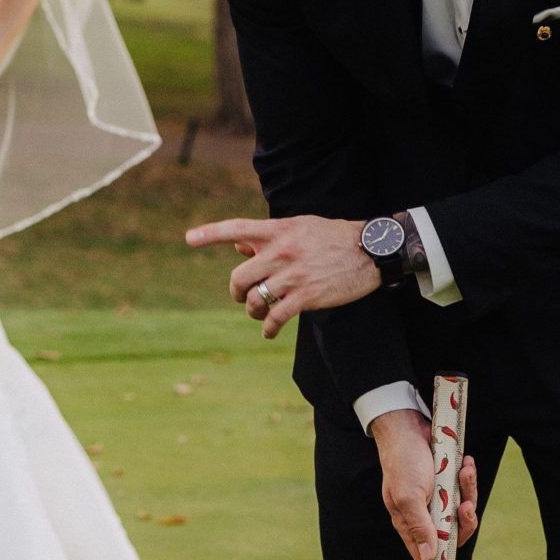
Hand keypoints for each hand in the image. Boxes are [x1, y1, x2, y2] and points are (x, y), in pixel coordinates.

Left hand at [184, 214, 377, 336]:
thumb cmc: (335, 237)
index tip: (188, 239)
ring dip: (253, 311)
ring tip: (260, 314)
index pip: (238, 228)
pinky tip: (270, 332)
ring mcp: (294, 275)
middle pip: (240, 277)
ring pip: (256, 300)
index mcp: (280, 230)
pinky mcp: (307, 296)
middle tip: (242, 296)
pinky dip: (269, 329)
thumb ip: (270, 236)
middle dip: (236, 292)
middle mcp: (282, 251)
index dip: (211, 234)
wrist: (371, 251)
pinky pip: (276, 317)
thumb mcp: (302, 227)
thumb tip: (239, 247)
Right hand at [371, 408, 479, 559]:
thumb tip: (429, 558)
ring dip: (468, 493)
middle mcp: (424, 515)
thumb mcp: (409, 496)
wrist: (407, 427)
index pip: (428, 555)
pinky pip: (465, 490)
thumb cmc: (402, 462)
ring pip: (462, 510)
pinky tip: (465, 464)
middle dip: (465, 522)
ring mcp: (437, 499)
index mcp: (410, 524)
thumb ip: (420, 527)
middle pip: (453, 534)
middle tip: (465, 507)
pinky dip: (468, 478)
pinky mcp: (447, 483)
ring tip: (465, 473)